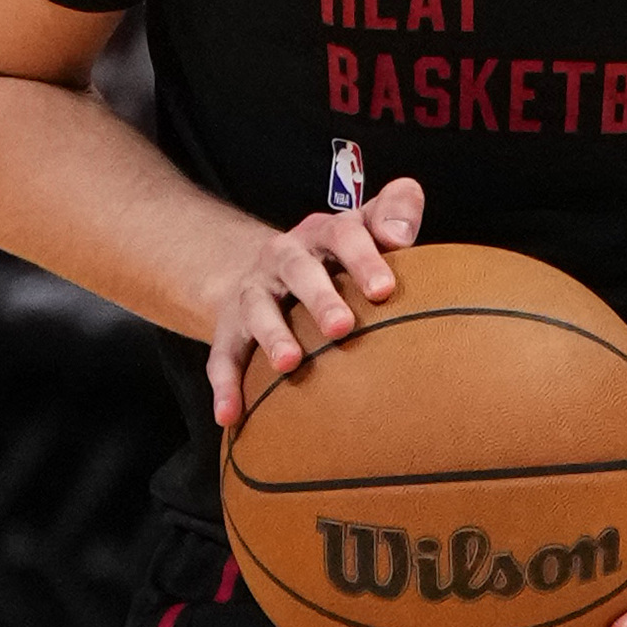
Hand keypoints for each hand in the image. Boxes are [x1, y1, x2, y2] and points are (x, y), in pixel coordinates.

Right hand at [206, 179, 424, 429]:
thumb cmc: (337, 255)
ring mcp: (255, 292)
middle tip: (342, 327)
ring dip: (273, 335)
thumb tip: (402, 234)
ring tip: (289, 363)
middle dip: (319, 297)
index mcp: (323, 233)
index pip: (343, 234)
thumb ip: (395, 211)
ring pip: (258, 309)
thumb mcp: (365, 225)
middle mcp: (284, 258)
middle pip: (299, 271)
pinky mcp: (231, 327)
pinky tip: (229, 414)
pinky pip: (224, 355)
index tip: (384, 290)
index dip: (363, 259)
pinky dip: (225, 384)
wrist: (269, 268)